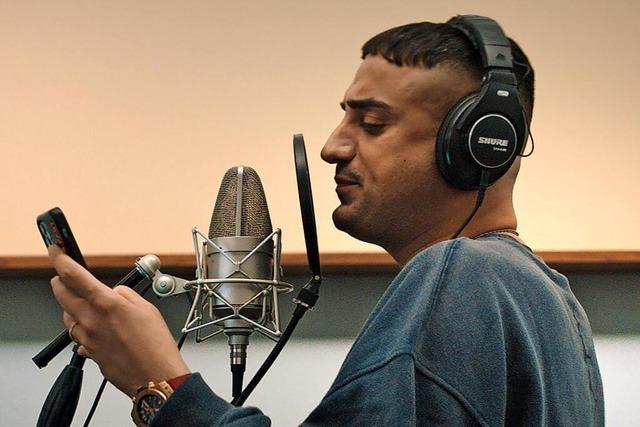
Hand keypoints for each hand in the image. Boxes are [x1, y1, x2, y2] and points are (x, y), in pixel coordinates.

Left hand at [47, 245, 189, 395]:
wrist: (154, 376)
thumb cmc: (156, 345)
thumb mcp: (147, 308)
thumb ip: (125, 295)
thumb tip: (114, 293)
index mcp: (106, 303)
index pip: (74, 275)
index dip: (60, 259)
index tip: (55, 251)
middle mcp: (91, 320)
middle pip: (61, 293)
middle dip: (60, 281)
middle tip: (66, 276)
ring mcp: (86, 338)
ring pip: (67, 315)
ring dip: (72, 306)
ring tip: (90, 306)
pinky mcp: (88, 352)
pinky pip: (78, 335)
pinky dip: (84, 328)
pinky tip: (99, 330)